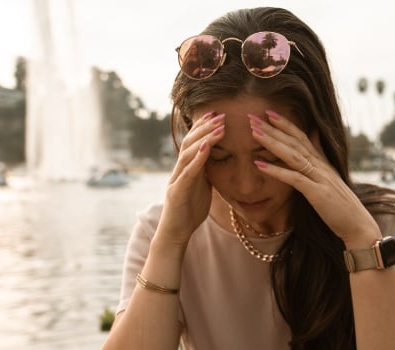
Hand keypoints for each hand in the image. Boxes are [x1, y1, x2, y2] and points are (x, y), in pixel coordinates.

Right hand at [158, 111, 224, 245]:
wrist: (174, 234)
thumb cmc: (189, 211)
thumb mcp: (202, 187)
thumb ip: (206, 172)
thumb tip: (217, 158)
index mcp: (187, 168)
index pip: (194, 142)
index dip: (204, 126)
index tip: (218, 113)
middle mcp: (179, 170)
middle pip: (190, 142)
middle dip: (205, 127)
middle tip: (220, 113)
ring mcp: (176, 180)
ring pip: (188, 153)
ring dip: (204, 138)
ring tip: (218, 126)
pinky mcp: (177, 192)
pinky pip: (188, 172)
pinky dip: (197, 158)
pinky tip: (206, 147)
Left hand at [248, 110, 380, 246]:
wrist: (358, 224)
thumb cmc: (342, 205)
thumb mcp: (331, 176)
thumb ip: (321, 155)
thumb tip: (315, 135)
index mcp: (322, 162)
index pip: (302, 137)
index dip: (286, 124)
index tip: (268, 112)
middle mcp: (321, 165)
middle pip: (294, 141)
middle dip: (273, 128)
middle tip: (252, 116)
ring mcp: (319, 177)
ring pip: (292, 155)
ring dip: (272, 142)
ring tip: (254, 132)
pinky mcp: (317, 193)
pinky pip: (294, 178)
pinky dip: (276, 170)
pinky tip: (259, 164)